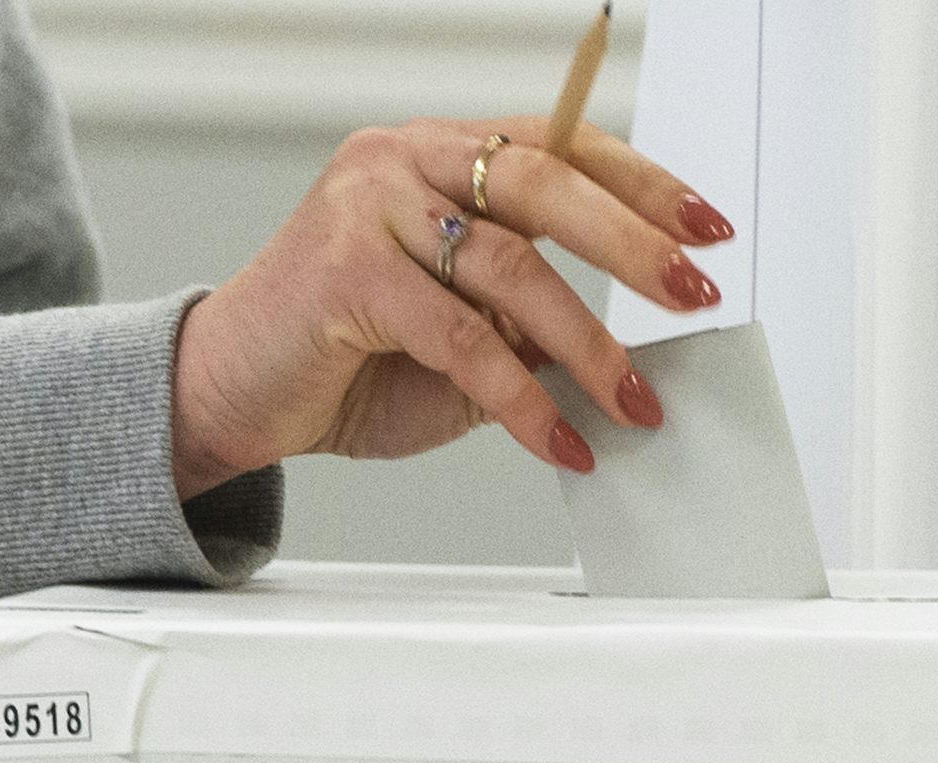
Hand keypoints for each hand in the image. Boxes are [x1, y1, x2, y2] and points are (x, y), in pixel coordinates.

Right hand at [170, 116, 733, 498]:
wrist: (231, 395)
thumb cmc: (341, 361)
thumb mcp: (460, 337)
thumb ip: (526, 327)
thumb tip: (624, 350)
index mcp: (438, 159)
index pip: (560, 148)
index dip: (641, 185)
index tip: (705, 229)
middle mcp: (403, 162)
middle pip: (545, 184)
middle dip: (631, 243)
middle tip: (691, 293)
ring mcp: (368, 206)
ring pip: (510, 267)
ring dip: (588, 344)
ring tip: (632, 400)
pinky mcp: (345, 271)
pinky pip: (462, 336)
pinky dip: (521, 397)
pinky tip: (557, 439)